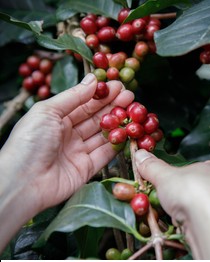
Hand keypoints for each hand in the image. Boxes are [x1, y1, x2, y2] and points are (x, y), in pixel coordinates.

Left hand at [0, 74, 132, 251]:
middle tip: (131, 97)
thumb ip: (73, 96)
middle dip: (113, 106)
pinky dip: (117, 144)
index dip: (101, 95)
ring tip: (133, 112)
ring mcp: (79, 151)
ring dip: (118, 123)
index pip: (84, 103)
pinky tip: (128, 132)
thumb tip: (93, 78)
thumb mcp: (48, 111)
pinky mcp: (87, 168)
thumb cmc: (29, 142)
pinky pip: (106, 154)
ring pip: (103, 135)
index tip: (118, 86)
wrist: (23, 182)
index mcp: (56, 119)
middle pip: (96, 118)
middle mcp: (69, 134)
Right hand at [134, 149, 209, 259]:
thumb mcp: (165, 176)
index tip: (170, 188)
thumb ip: (153, 167)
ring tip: (182, 221)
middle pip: (203, 192)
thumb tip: (140, 155)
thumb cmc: (193, 193)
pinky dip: (202, 229)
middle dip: (188, 200)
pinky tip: (193, 231)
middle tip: (174, 206)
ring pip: (208, 211)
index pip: (198, 170)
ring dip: (195, 216)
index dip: (182, 180)